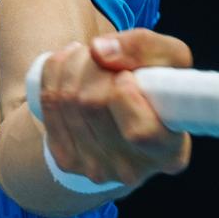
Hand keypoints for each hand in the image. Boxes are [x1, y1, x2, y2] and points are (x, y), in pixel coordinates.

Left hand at [33, 29, 193, 191]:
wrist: (128, 114)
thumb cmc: (158, 85)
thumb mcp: (170, 59)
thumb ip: (145, 47)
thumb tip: (99, 52)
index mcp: (170, 153)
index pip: (140, 132)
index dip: (125, 95)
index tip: (126, 75)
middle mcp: (132, 170)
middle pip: (94, 105)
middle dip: (94, 65)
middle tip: (103, 54)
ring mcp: (96, 168)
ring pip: (67, 100)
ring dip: (73, 64)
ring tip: (89, 56)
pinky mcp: (67, 159)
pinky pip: (48, 104)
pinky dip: (54, 73)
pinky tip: (68, 65)